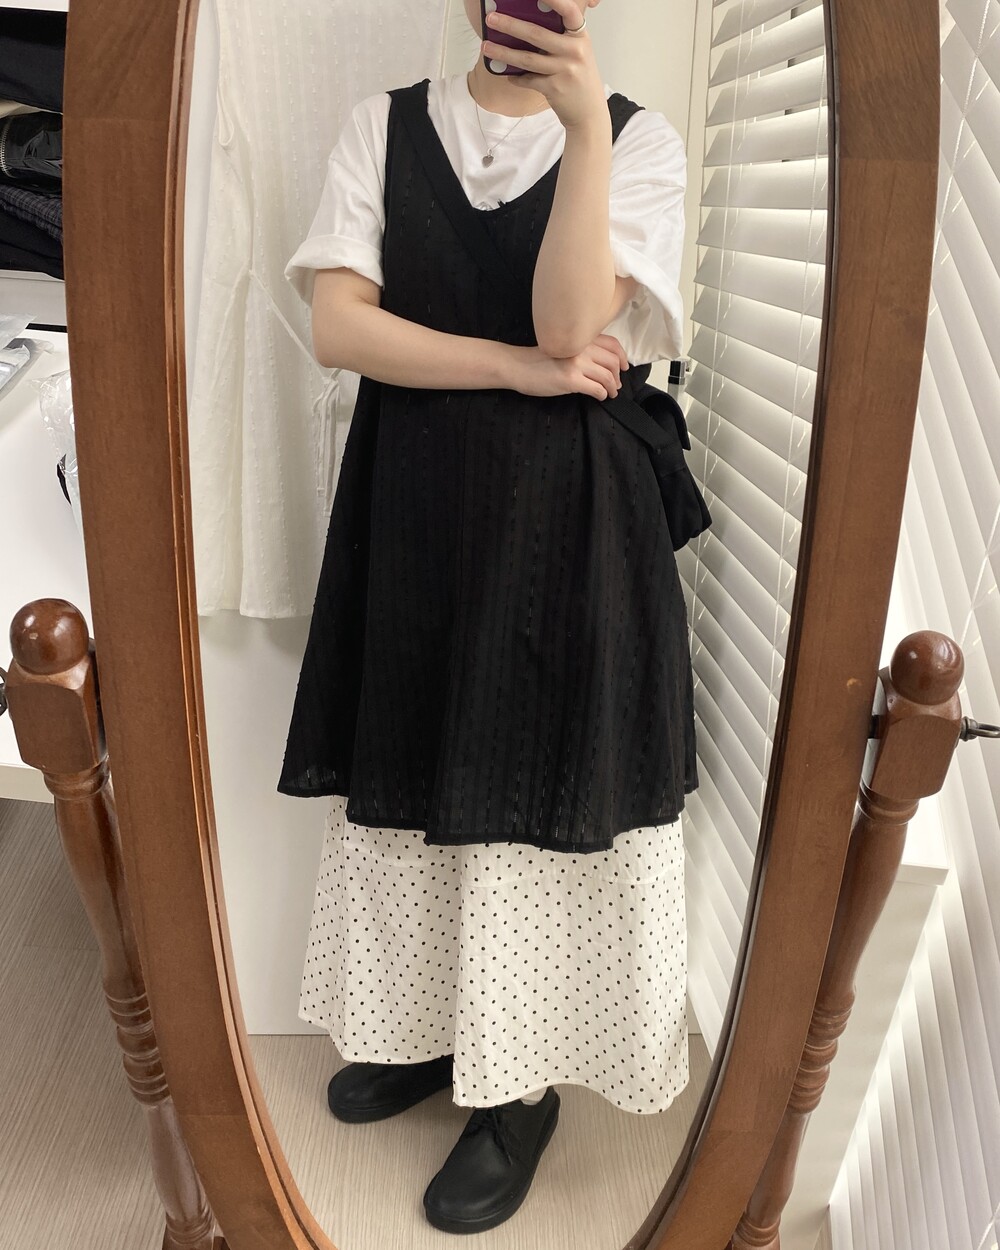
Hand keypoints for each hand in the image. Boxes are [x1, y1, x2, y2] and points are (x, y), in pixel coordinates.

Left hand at [483, 0, 606, 132]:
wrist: (588, 113)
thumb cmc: (579, 79)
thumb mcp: (577, 53)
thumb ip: (561, 38)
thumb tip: (527, 25)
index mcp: (580, 37)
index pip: (570, 11)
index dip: (556, 0)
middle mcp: (575, 51)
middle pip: (537, 34)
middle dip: (510, 25)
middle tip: (491, 18)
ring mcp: (565, 70)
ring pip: (527, 59)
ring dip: (504, 53)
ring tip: (486, 47)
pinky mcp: (555, 89)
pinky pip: (529, 80)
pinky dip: (516, 78)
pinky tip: (508, 75)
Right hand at [511, 334, 628, 400]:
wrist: (518, 367)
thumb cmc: (538, 360)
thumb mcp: (563, 348)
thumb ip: (582, 350)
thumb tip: (601, 365)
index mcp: (580, 339)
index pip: (612, 344)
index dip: (622, 357)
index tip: (624, 367)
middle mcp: (581, 348)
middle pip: (613, 361)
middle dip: (618, 376)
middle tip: (616, 385)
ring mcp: (577, 364)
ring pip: (607, 376)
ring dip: (612, 387)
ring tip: (610, 393)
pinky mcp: (571, 380)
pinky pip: (597, 389)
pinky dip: (603, 394)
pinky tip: (600, 397)